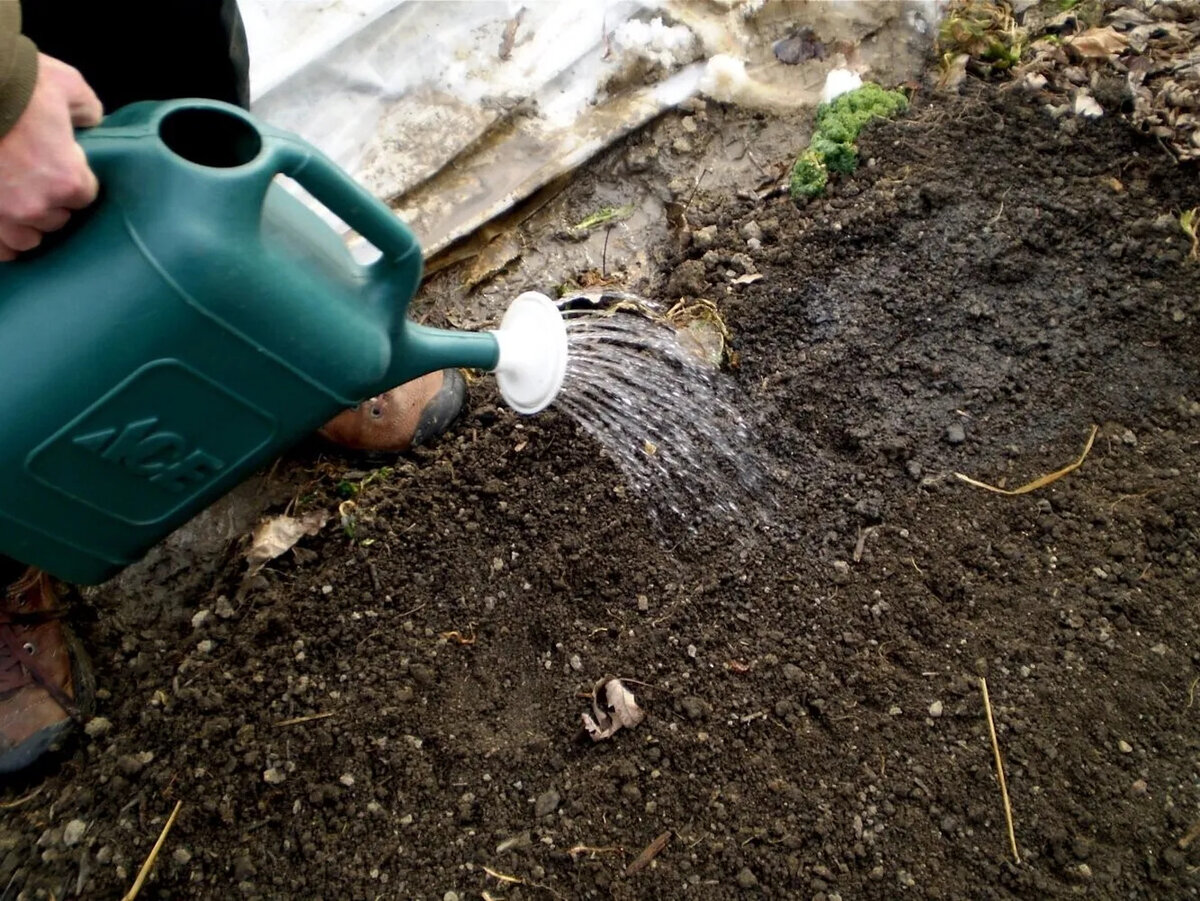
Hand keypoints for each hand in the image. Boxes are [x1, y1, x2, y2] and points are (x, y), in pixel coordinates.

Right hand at [0, 53, 102, 260]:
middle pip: (56, 219)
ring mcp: (3, 215)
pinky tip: (3, 226)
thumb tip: (92, 120)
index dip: (72, 179)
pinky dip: (2, 240)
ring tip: (17, 201)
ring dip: (25, 223)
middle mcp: (37, 206)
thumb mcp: (66, 85)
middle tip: (33, 178)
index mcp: (68, 180)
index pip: (84, 196)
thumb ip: (86, 109)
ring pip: (26, 238)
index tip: (60, 165)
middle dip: (49, 200)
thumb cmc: (18, 82)